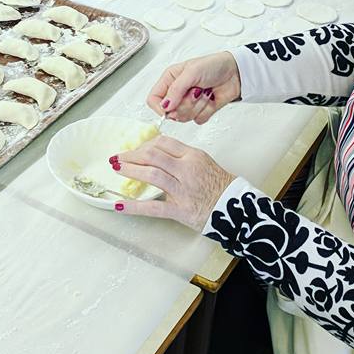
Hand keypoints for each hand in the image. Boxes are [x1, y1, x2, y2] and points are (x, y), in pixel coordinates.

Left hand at [110, 134, 235, 230]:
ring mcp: (183, 190)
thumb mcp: (202, 162)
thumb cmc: (219, 185)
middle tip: (118, 157)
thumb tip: (154, 153)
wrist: (236, 208)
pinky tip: (119, 204)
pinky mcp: (180, 210)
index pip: (163, 143)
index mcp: (192, 156)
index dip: (144, 145)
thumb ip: (180, 157)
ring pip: (151, 175)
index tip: (135, 149)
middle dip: (132, 155)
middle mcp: (187, 170)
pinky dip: (134, 206)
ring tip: (116, 169)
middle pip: (153, 155)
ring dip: (130, 170)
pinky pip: (153, 207)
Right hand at [147, 51, 240, 123]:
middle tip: (196, 91)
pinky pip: (198, 120)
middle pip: (170, 112)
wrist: (236, 73)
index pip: (154, 99)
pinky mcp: (200, 111)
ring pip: (184, 117)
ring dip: (198, 105)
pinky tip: (211, 98)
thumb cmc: (213, 65)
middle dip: (186, 103)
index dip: (160, 107)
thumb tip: (165, 106)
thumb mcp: (192, 72)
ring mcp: (188, 103)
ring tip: (205, 92)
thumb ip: (176, 89)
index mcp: (169, 80)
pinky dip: (207, 110)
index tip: (170, 108)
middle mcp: (177, 93)